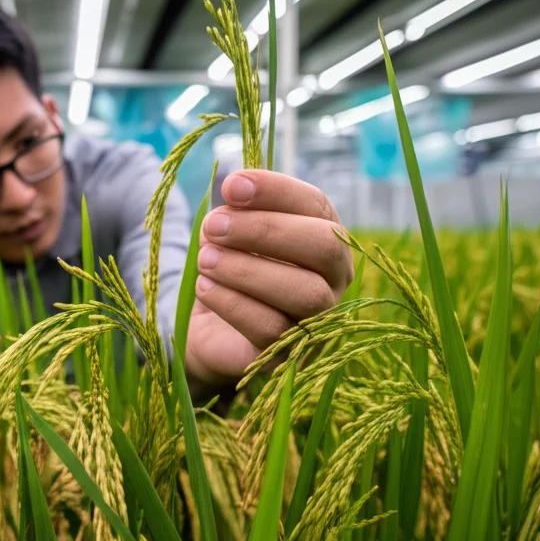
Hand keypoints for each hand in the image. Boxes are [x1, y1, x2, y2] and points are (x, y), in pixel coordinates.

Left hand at [184, 169, 353, 384]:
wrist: (210, 329)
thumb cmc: (229, 270)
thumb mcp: (230, 235)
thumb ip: (236, 213)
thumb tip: (233, 193)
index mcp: (325, 236)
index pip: (316, 205)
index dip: (276, 191)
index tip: (231, 186)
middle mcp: (334, 277)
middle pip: (324, 246)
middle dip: (264, 230)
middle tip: (213, 226)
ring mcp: (320, 319)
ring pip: (305, 292)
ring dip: (248, 270)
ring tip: (205, 260)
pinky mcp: (293, 354)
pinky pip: (273, 330)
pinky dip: (234, 303)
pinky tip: (205, 287)